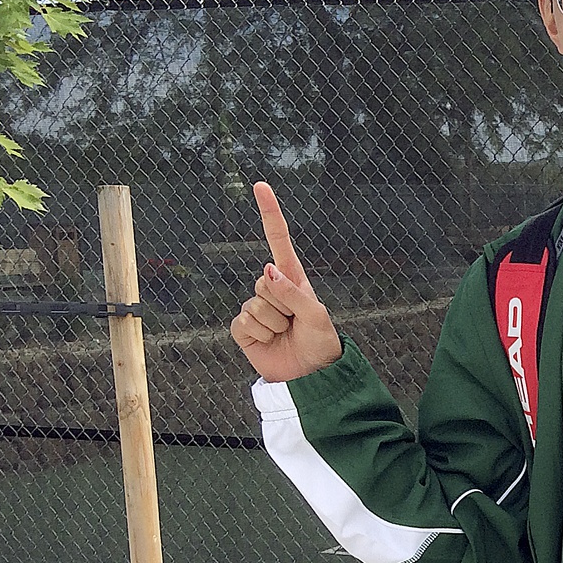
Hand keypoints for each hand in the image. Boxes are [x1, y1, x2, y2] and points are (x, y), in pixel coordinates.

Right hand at [229, 182, 340, 381]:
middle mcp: (271, 289)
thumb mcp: (316, 316)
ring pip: (256, 304)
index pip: (278, 241)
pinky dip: (260, 333)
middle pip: (265, 282)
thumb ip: (293, 293)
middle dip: (284, 305)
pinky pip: (244, 321)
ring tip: (286, 334)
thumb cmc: (320, 343)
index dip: (269, 213)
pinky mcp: (243, 328)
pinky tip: (270, 341)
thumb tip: (266, 270)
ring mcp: (255, 307)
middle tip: (296, 323)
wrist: (310, 376)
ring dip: (275, 323)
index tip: (261, 186)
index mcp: (292, 279)